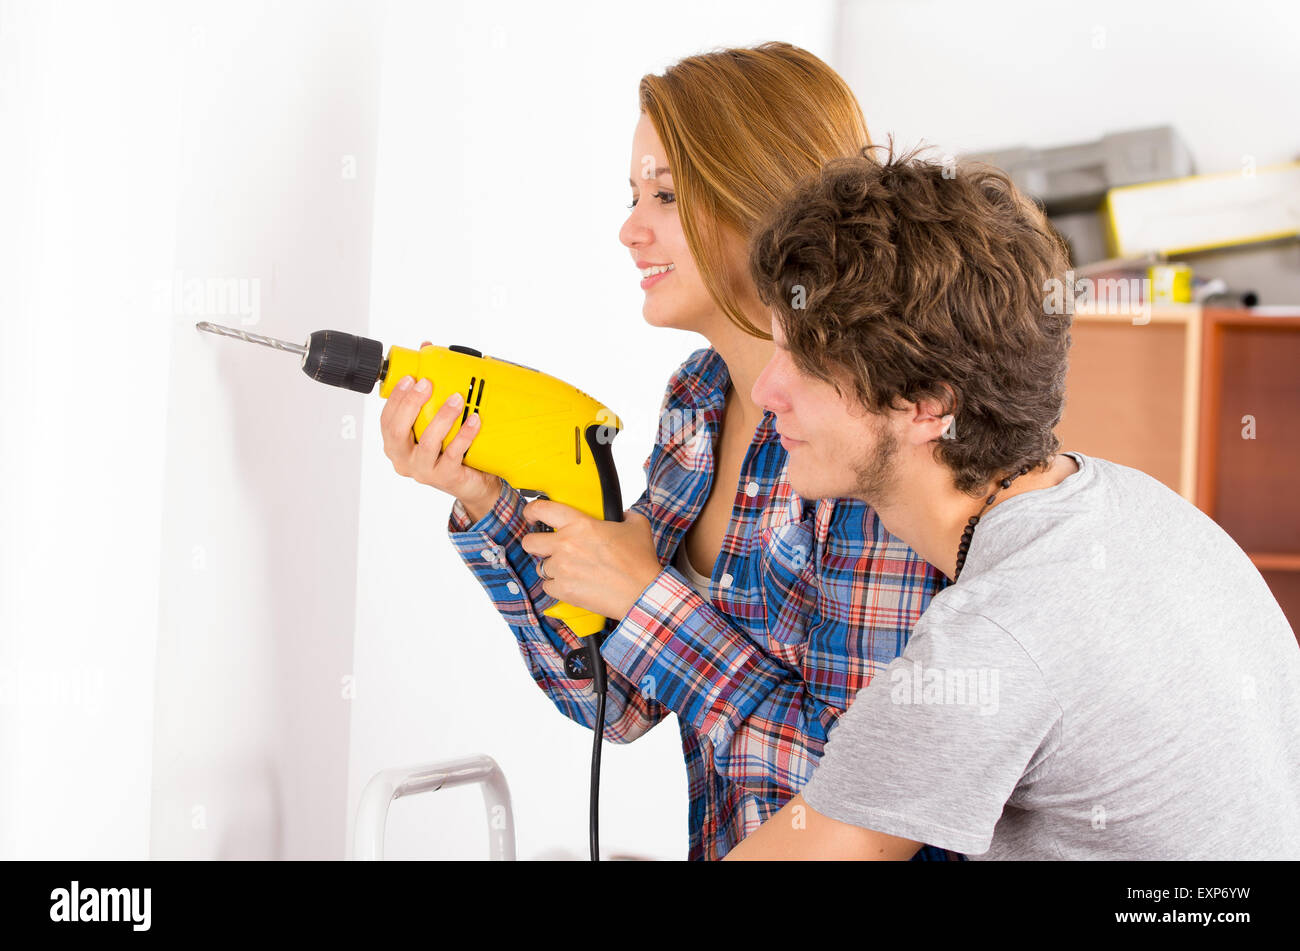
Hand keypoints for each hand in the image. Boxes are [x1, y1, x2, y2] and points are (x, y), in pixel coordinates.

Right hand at [380, 339, 500, 516]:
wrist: (473, 482)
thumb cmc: (449, 449)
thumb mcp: (435, 419)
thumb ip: (428, 387)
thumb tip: (426, 347)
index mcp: (396, 444)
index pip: (387, 420)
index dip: (395, 398)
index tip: (409, 378)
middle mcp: (404, 459)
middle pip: (398, 432)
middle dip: (411, 405)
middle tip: (428, 383)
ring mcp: (424, 471)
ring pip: (427, 443)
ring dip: (441, 418)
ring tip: (456, 399)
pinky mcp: (445, 478)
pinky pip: (453, 455)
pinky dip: (464, 436)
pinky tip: (474, 421)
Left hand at [520, 500, 661, 619]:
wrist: (642, 593)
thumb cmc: (640, 562)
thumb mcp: (637, 526)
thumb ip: (623, 515)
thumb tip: (619, 515)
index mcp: (580, 525)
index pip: (543, 510)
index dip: (532, 510)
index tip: (531, 514)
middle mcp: (566, 545)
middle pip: (530, 541)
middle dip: (535, 543)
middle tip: (546, 547)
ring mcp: (562, 569)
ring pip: (541, 567)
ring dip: (553, 568)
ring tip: (571, 570)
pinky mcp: (563, 590)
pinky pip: (548, 587)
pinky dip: (557, 586)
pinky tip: (573, 584)